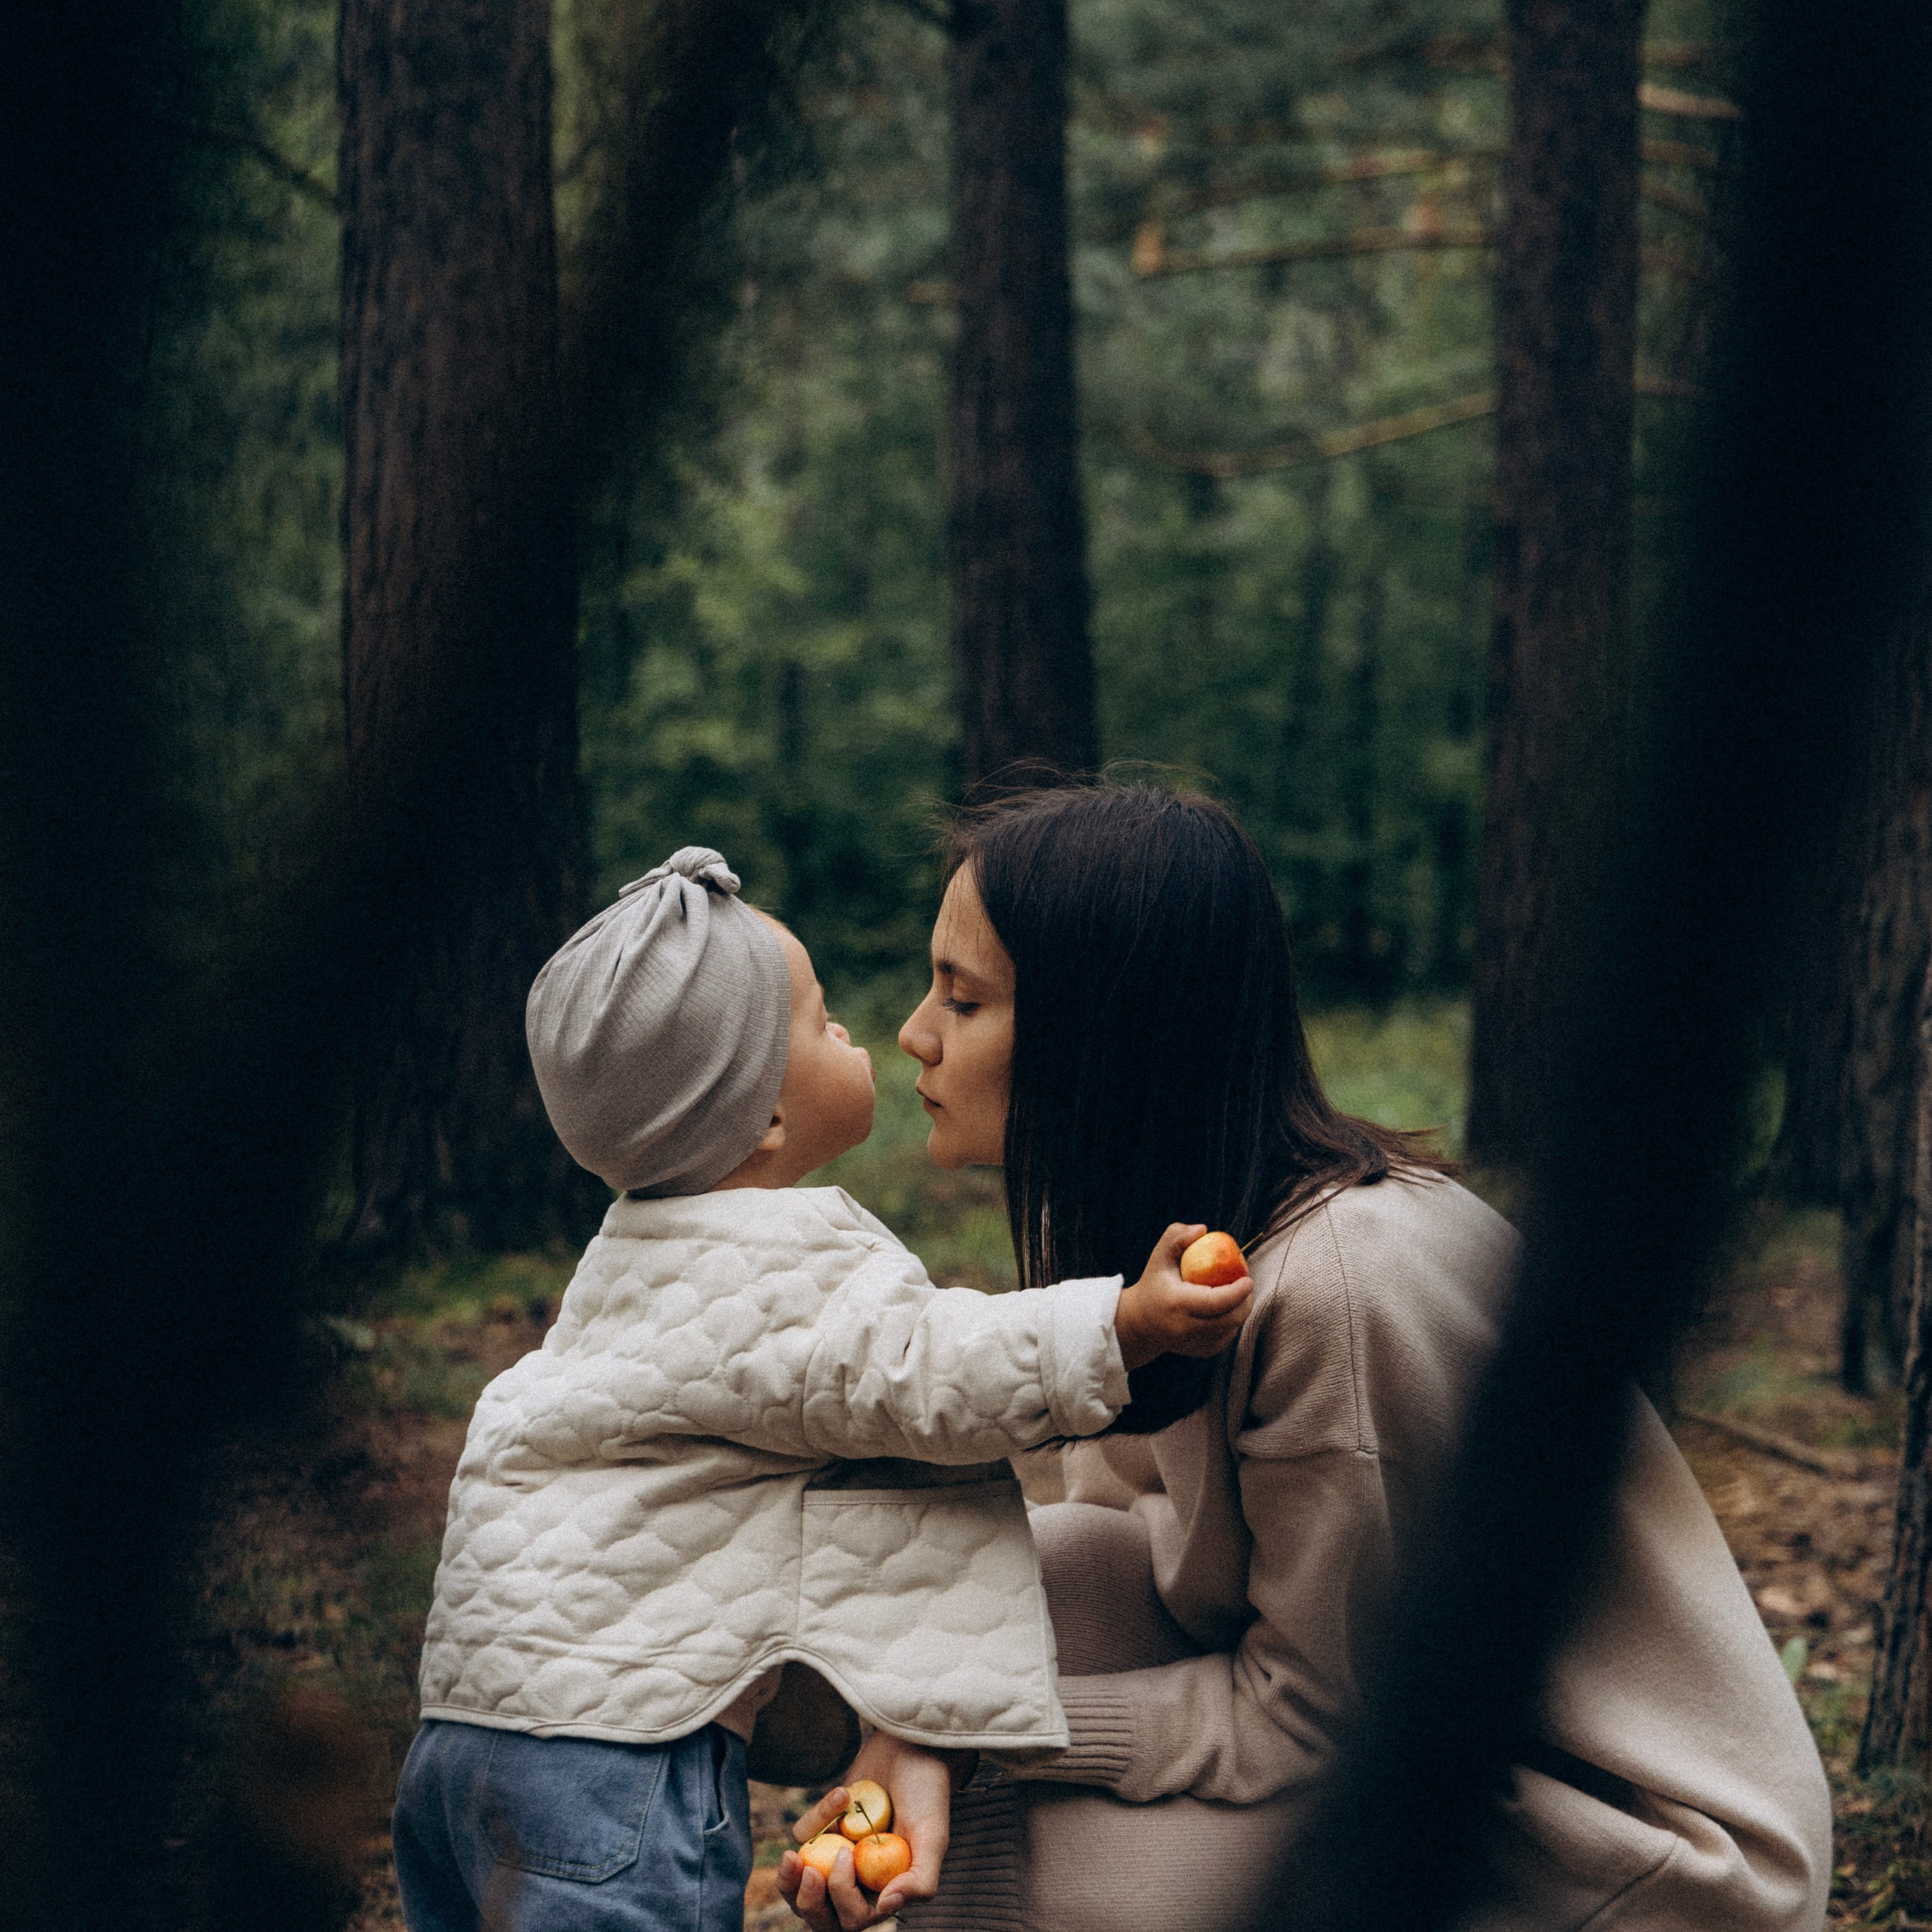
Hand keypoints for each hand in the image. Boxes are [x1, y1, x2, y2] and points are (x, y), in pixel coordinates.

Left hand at [776, 1732, 965, 1928]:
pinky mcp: (824, 1829)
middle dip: (807, 1901)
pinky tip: (843, 1793)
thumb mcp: (933, 1838)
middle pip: (821, 1915)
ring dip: (789, 1880)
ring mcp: (838, 1855)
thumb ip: (919, 1881)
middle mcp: (859, 1880)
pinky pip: (804, 1836)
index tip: (844, 1858)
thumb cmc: (927, 1793)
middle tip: (808, 1873)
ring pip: (801, 1887)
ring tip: (790, 1858)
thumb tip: (885, 1908)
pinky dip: (817, 1817)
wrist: (910, 1747)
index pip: (853, 1919)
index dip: (841, 1897)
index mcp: (884, 1891)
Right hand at [1113, 1223, 1252, 1370]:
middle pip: (1229, 1319)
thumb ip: (1176, 1237)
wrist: (1139, 1323)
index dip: (1237, 1292)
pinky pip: (1227, 1337)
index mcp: (1177, 1304)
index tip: (1248, 1279)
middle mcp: (1186, 1328)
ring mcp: (1194, 1343)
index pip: (1215, 1302)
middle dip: (1245, 1301)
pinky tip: (1226, 1309)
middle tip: (1246, 1283)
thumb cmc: (1153, 1284)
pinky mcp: (1201, 1351)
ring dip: (1240, 1310)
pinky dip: (1232, 1322)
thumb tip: (1203, 1230)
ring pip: (1231, 1329)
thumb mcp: (1159, 1257)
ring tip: (1237, 1292)